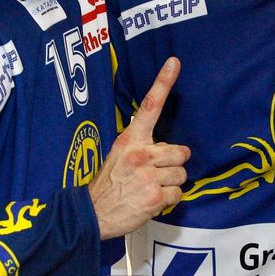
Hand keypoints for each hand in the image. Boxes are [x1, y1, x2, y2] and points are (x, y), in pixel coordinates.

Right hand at [90, 57, 189, 237]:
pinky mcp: (155, 196)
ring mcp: (148, 175)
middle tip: (155, 174)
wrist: (93, 213)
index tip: (175, 62)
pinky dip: (169, 200)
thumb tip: (171, 149)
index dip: (163, 82)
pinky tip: (152, 201)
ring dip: (171, 184)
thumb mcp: (119, 155)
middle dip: (173, 165)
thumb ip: (144, 146)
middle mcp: (140, 154)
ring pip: (182, 175)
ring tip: (151, 187)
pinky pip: (178, 195)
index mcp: (130, 139)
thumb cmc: (110, 183)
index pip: (149, 106)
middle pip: (181, 152)